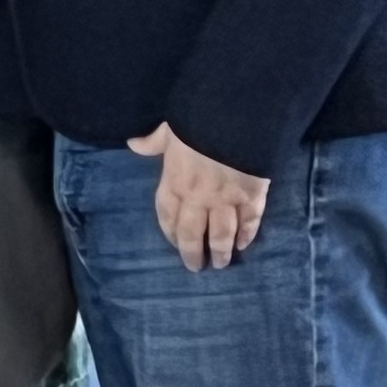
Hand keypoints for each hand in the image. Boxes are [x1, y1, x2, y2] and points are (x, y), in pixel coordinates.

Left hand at [131, 124, 268, 270]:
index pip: (167, 214)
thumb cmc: (199, 120)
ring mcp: (226, 199)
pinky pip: (249, 221)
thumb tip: (133, 144)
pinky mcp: (253, 196)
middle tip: (195, 267)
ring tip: (220, 264)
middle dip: (192, 252)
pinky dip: (247, 235)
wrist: (237, 119)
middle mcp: (198, 196)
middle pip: (192, 232)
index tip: (174, 242)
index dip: (170, 231)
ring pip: (221, 234)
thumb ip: (154, 141)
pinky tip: (244, 245)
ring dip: (220, 251)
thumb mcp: (170, 128)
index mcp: (175, 180)